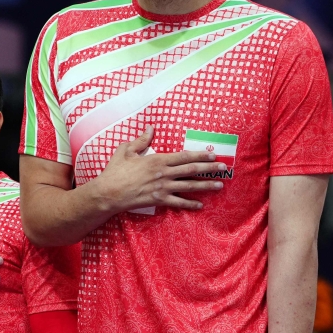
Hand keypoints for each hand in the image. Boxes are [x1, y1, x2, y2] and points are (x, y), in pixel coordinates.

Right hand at [92, 126, 227, 212]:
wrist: (108, 193)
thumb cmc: (115, 171)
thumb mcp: (126, 151)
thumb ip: (141, 140)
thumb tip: (151, 128)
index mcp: (157, 159)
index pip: (184, 156)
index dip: (200, 154)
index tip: (212, 154)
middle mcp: (163, 173)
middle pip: (191, 170)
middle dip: (209, 168)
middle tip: (223, 168)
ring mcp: (162, 188)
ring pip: (189, 186)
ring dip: (205, 185)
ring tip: (219, 185)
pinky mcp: (158, 200)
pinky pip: (178, 202)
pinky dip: (190, 204)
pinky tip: (200, 205)